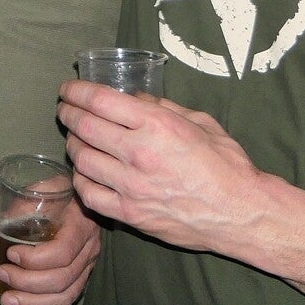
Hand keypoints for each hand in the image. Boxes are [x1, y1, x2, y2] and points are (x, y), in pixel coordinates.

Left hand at [0, 194, 100, 304]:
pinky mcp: (82, 277)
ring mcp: (88, 266)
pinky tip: (23, 303)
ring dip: (32, 302)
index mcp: (80, 225)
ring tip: (7, 299)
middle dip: (26, 282)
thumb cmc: (59, 192)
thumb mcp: (40, 190)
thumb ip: (16, 211)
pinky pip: (66, 299)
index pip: (62, 252)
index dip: (34, 259)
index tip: (11, 253)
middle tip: (1, 272)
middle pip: (62, 278)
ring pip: (65, 295)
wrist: (81, 196)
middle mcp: (89, 249)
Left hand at [57, 79, 267, 254]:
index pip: (100, 101)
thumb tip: (134, 97)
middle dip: (68, 114)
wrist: (240, 213)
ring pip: (82, 160)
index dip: (76, 92)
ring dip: (73, 145)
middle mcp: (139, 152)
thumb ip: (163, 106)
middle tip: (65, 110)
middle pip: (84, 127)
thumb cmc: (226, 164)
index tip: (67, 90)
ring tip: (76, 139)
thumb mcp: (199, 121)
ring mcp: (132, 186)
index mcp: (157, 125)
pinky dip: (81, 179)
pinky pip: (89, 194)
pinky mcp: (130, 214)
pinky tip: (86, 172)